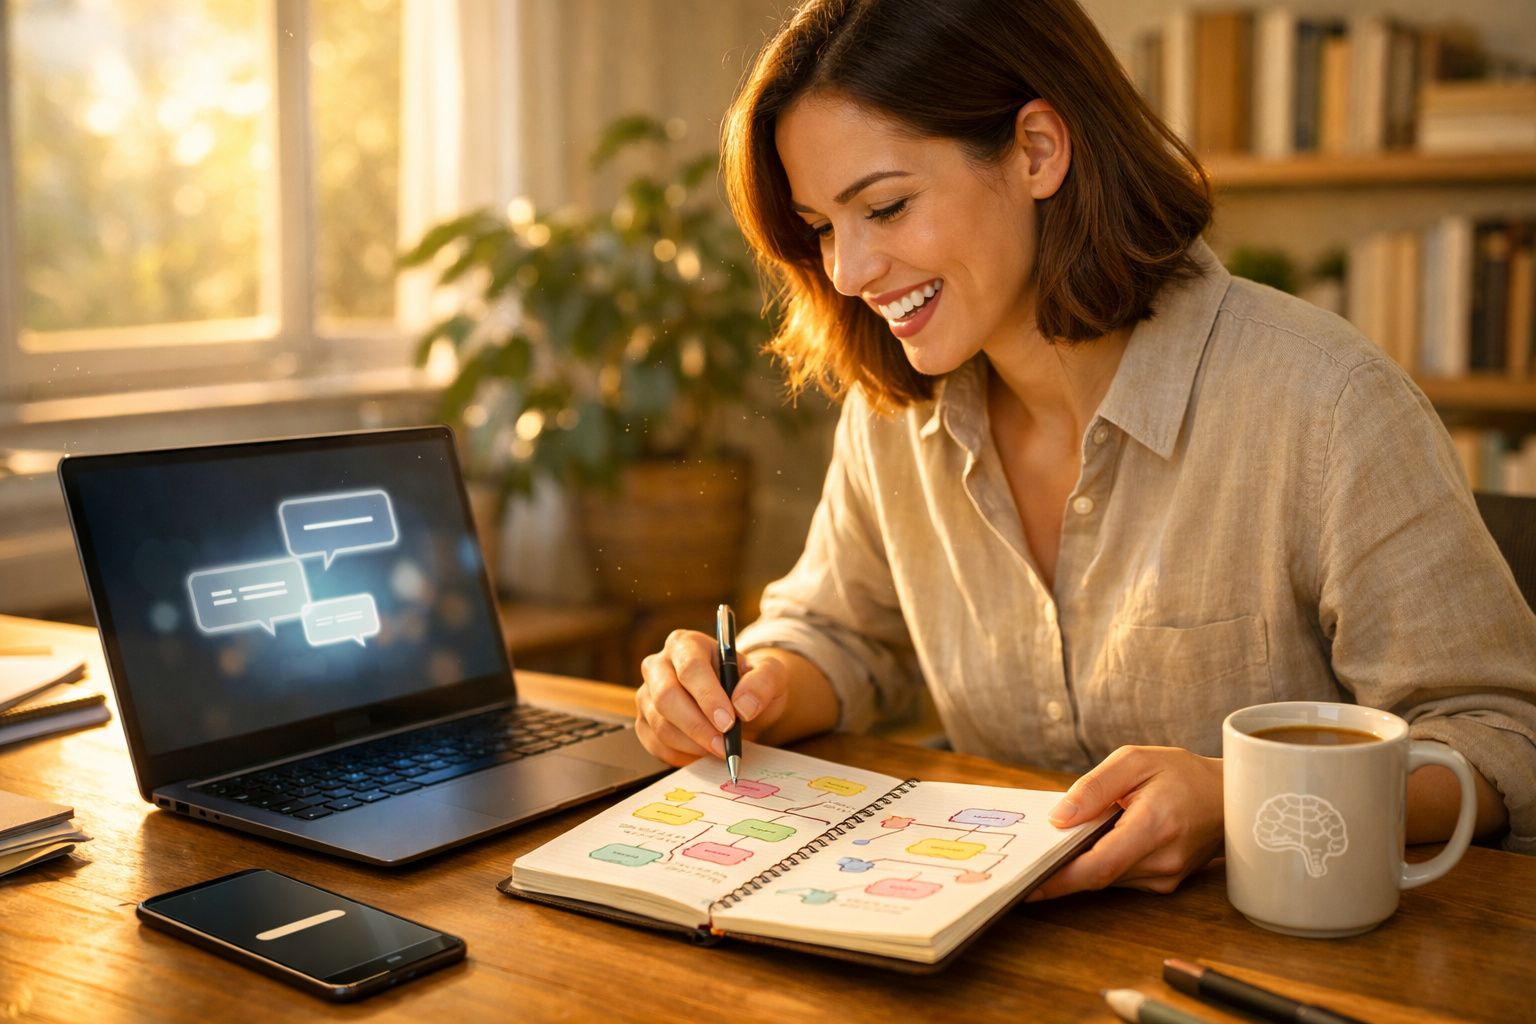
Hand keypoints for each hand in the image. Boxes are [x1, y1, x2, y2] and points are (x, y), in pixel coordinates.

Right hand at [634, 629, 790, 766]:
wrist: (741, 704)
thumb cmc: (750, 684)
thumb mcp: (770, 675)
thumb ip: (762, 683)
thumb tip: (743, 706)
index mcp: (687, 644)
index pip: (691, 668)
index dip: (708, 697)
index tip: (729, 722)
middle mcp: (659, 665)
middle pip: (666, 696)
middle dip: (697, 726)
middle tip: (723, 745)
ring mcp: (647, 694)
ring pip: (660, 724)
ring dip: (692, 744)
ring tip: (720, 749)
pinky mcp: (644, 721)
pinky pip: (655, 744)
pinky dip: (681, 756)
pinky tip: (703, 753)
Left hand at [1027, 745, 1223, 900]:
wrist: (1232, 798)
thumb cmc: (1183, 774)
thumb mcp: (1135, 761)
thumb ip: (1094, 787)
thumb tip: (1058, 817)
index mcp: (1154, 826)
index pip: (1098, 866)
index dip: (1059, 879)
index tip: (1028, 885)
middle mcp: (1161, 860)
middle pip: (1097, 875)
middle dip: (1062, 866)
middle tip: (1029, 856)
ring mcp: (1165, 877)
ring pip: (1107, 877)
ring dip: (1081, 862)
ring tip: (1061, 840)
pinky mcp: (1165, 883)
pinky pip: (1121, 876)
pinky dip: (1101, 861)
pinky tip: (1095, 841)